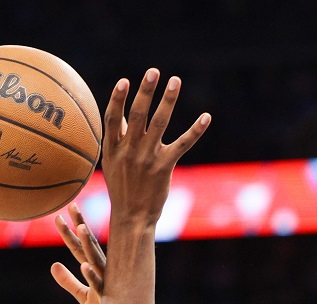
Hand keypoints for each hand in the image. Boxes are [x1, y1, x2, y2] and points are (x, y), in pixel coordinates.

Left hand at [51, 202, 107, 303]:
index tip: (61, 214)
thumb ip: (68, 281)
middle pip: (88, 245)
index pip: (79, 246)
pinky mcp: (106, 298)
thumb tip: (53, 265)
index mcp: (94, 268)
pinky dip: (91, 276)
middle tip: (72, 205)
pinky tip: (83, 265)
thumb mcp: (82, 296)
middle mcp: (102, 271)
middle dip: (80, 224)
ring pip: (95, 260)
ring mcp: (106, 283)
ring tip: (80, 228)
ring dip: (88, 244)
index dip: (70, 231)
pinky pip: (98, 285)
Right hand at [100, 68, 208, 224]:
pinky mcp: (164, 167)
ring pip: (159, 123)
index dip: (118, 99)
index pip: (112, 118)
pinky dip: (195, 129)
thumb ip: (116, 137)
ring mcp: (147, 158)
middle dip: (145, 91)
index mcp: (112, 148)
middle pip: (137, 115)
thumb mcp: (111, 163)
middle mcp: (129, 150)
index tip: (125, 81)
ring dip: (168, 100)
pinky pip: (182, 144)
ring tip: (175, 80)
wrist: (132, 218)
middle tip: (154, 72)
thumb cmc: (122, 188)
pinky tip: (206, 116)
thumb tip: (120, 113)